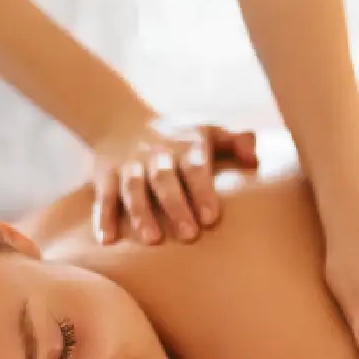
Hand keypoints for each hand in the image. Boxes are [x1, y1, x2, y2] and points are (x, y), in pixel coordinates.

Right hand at [92, 121, 257, 244]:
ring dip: (141, 213)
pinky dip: (103, 217)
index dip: (202, 192)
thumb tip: (255, 158)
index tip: (212, 218)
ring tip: (152, 239)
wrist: (120, 118)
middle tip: (190, 235)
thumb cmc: (177, 136)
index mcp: (185, 146)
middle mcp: (156, 156)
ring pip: (133, 189)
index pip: (195, 168)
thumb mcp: (207, 129)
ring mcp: (128, 166)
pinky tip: (106, 240)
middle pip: (164, 180)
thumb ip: (235, 142)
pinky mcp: (104, 176)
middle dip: (176, 206)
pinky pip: (103, 197)